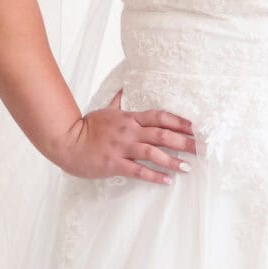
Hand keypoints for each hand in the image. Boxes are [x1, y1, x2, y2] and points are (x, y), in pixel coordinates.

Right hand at [55, 89, 197, 184]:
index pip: (160, 117)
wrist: (66, 141)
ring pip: (153, 153)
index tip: (195, 127)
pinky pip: (138, 171)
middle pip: (162, 135)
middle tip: (202, 149)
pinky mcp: (114, 164)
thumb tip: (123, 87)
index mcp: (129, 118)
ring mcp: (122, 148)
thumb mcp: (105, 110)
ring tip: (188, 167)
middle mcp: (129, 131)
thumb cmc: (87, 127)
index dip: (179, 121)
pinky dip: (154, 176)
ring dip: (172, 160)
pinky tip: (167, 181)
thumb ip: (117, 101)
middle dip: (184, 142)